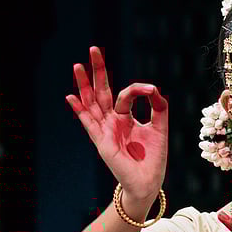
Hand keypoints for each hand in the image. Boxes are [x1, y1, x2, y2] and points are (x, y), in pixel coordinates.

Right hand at [66, 46, 167, 200]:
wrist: (148, 182)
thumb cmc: (153, 159)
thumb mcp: (160, 128)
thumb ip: (159, 107)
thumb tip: (154, 89)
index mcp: (125, 118)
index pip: (125, 95)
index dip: (137, 89)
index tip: (150, 90)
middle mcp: (112, 122)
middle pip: (102, 92)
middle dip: (98, 72)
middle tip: (93, 49)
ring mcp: (105, 130)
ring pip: (92, 103)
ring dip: (84, 86)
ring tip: (77, 66)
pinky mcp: (102, 142)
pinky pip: (88, 123)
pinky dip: (80, 110)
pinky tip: (71, 97)